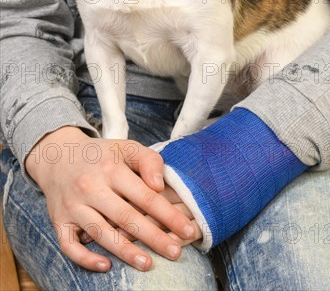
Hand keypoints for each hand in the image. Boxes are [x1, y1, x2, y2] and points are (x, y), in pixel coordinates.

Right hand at [25, 126, 196, 271]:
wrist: (57, 156)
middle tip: (176, 252)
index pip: (145, 195)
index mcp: (111, 169)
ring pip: (101, 233)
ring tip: (148, 264)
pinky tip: (106, 265)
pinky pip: (69, 245)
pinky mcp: (59, 221)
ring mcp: (74, 206)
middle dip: (154, 237)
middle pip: (126, 217)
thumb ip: (148, 160)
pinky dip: (86, 258)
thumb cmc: (101, 155)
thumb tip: (160, 185)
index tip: (188, 229)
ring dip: (125, 251)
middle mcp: (91, 187)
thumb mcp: (126, 148)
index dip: (169, 214)